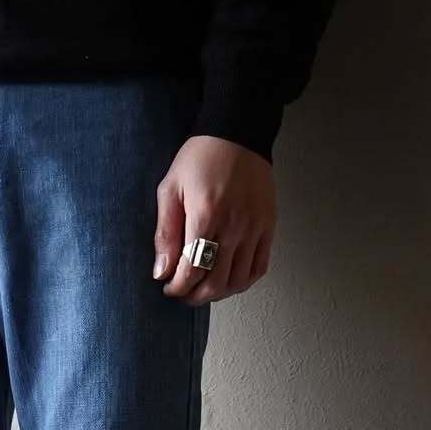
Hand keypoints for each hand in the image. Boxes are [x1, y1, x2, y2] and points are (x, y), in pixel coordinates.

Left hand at [153, 136, 275, 305]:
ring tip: (203, 288)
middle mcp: (234, 226)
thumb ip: (165, 233)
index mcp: (206, 216)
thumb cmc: (200, 159)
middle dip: (195, 296)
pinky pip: (259, 268)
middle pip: (215, 282)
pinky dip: (243, 282)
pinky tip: (228, 280)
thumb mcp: (170, 189)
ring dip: (218, 293)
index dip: (178, 287)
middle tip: (183, 294)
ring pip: (238, 281)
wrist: (238, 133)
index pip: (192, 270)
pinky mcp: (268, 227)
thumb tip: (161, 271)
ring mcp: (254, 228)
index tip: (168, 287)